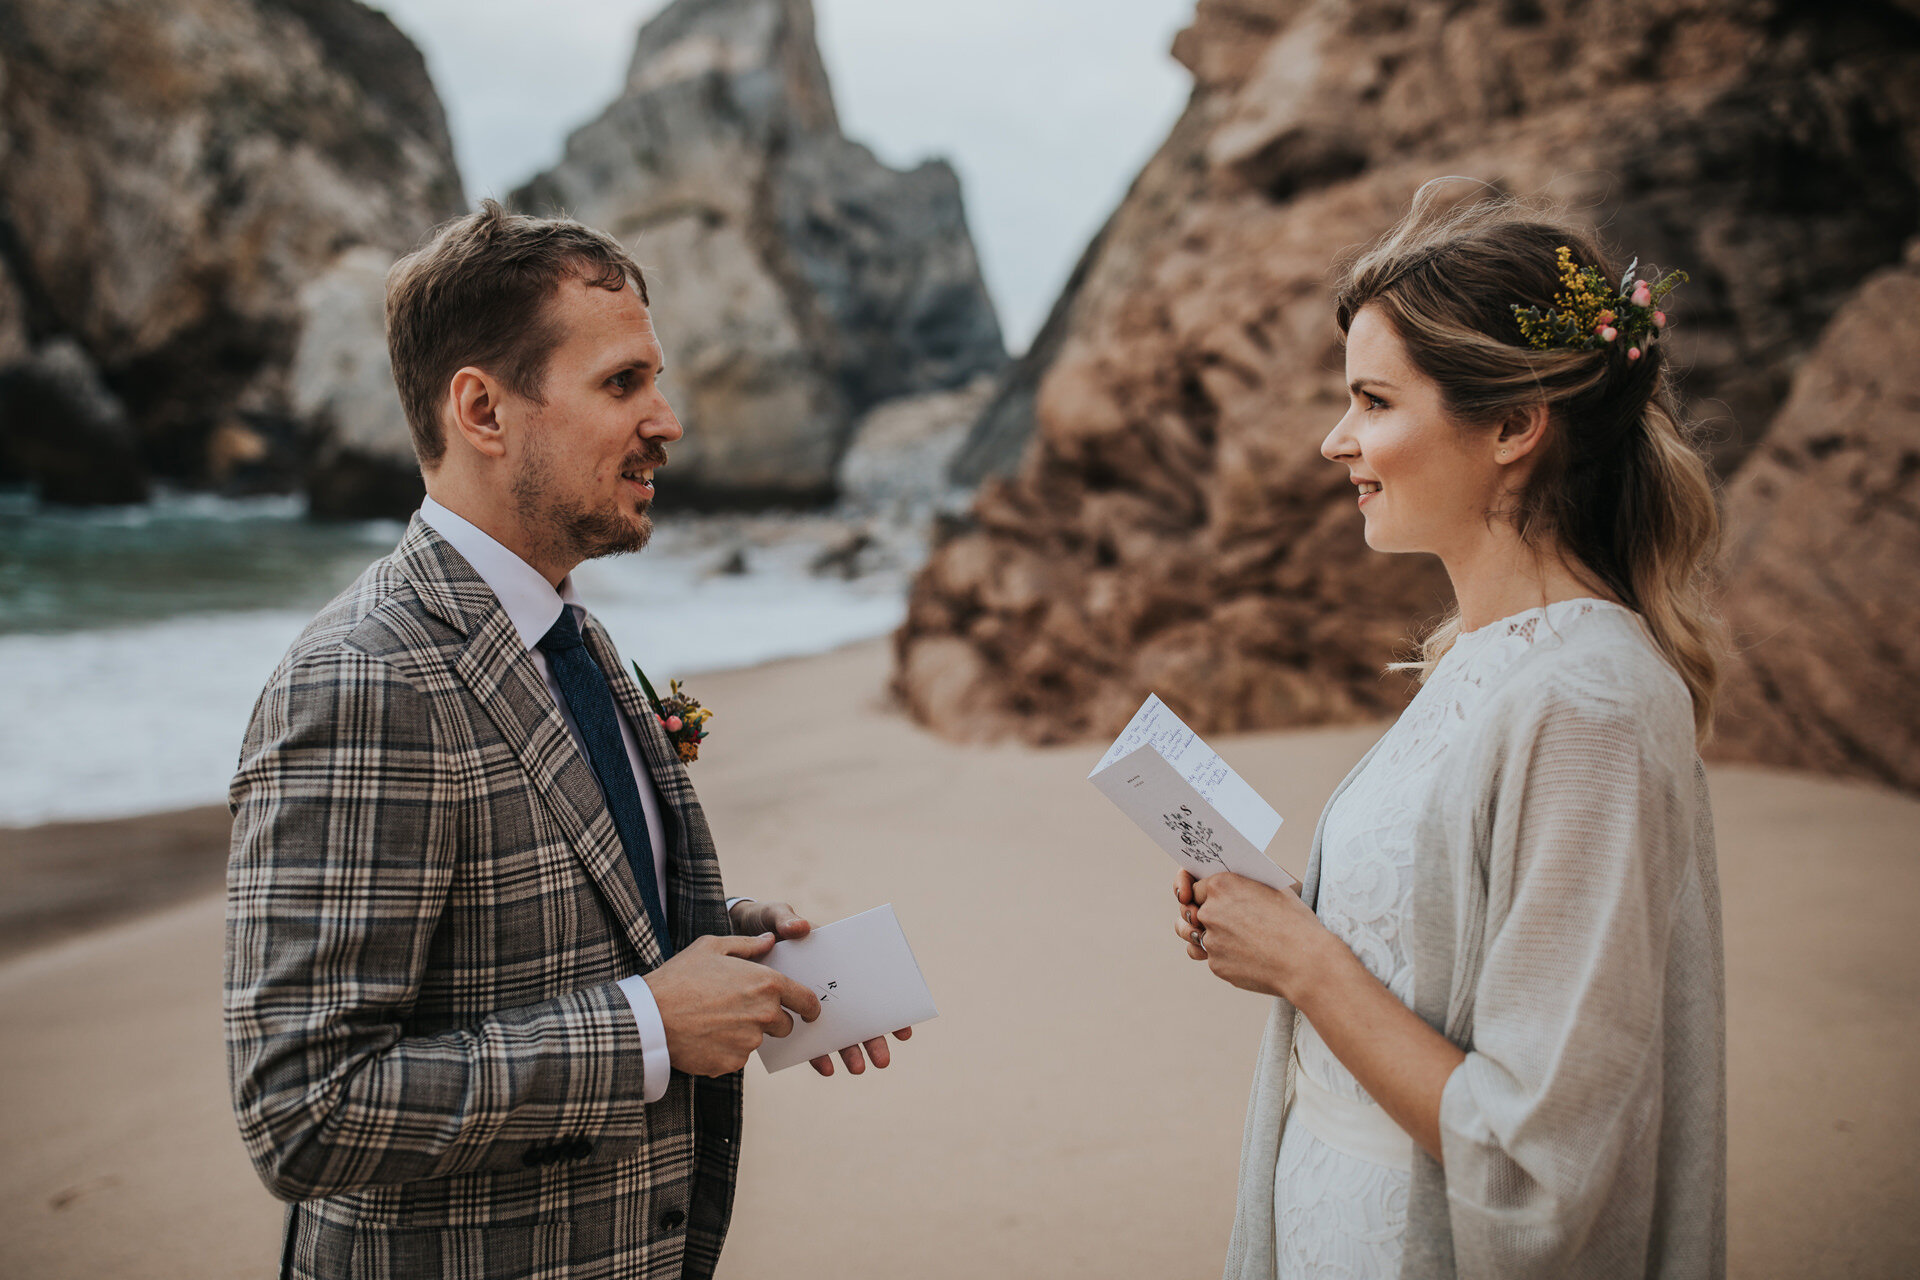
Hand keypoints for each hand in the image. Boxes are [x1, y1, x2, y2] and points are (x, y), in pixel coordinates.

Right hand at [644, 933, 821, 1076]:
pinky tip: (705, 1035)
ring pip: (758, 1040)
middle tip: (743, 1009)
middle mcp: (764, 1015)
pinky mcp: (732, 1063)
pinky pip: (737, 1056)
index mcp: (766, 984)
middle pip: (785, 1024)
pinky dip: (727, 1049)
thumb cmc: (680, 977)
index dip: (810, 1007)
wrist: (650, 1017)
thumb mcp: (711, 947)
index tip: (809, 1011)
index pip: (806, 1000)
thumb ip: (748, 944)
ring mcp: (749, 1042)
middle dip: (772, 1019)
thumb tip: (770, 941)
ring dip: (746, 1033)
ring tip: (715, 1019)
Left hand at [726, 899, 913, 1077]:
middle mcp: (827, 982)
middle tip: (882, 1059)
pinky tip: (826, 1068)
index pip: (866, 981)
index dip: (887, 1005)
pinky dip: (818, 1054)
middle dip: (873, 1038)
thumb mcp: (773, 916)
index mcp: (832, 958)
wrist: (738, 938)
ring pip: (836, 1030)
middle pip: (857, 1013)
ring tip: (858, 1069)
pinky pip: (808, 1039)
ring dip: (849, 1051)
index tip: (902, 1028)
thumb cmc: (763, 924)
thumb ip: (785, 919)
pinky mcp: (792, 1014)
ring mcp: (811, 1001)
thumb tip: (802, 927)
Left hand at [1173, 869, 1334, 1001]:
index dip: (1200, 892)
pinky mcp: (1216, 965)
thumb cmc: (1296, 922)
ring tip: (1216, 937)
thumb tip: (1234, 881)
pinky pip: (1212, 958)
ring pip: (1195, 936)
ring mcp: (1211, 940)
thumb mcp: (1274, 888)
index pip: (1196, 886)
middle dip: (1197, 914)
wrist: (1306, 963)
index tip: (1200, 896)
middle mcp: (1210, 911)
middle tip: (1203, 917)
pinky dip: (1224, 957)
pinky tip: (1243, 956)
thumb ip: (1245, 882)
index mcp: (1222, 885)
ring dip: (1201, 935)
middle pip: (1190, 911)